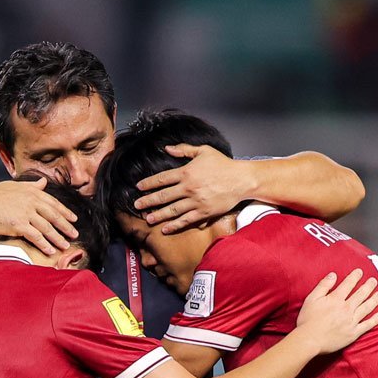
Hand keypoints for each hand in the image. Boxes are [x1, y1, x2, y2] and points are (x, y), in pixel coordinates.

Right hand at [0, 178, 78, 254]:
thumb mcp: (13, 186)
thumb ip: (31, 185)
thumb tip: (44, 182)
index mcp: (31, 191)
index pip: (53, 203)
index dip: (65, 212)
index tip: (74, 219)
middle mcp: (31, 201)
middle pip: (54, 215)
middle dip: (66, 226)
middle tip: (75, 234)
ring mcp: (25, 213)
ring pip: (47, 227)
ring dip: (57, 238)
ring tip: (65, 245)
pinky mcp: (18, 225)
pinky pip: (36, 236)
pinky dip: (44, 244)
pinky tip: (50, 250)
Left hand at [133, 144, 254, 233]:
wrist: (242, 179)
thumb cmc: (223, 164)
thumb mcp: (204, 151)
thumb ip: (184, 150)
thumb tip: (167, 149)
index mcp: (186, 172)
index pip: (162, 179)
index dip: (148, 183)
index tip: (139, 187)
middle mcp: (188, 188)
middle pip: (163, 196)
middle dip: (148, 201)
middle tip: (136, 205)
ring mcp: (196, 201)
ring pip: (172, 210)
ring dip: (158, 215)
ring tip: (148, 219)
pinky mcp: (204, 212)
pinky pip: (186, 220)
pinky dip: (175, 226)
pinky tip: (165, 229)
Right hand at [295, 269, 377, 354]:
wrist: (309, 340)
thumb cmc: (308, 320)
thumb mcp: (311, 299)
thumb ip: (323, 286)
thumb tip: (333, 275)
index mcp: (336, 299)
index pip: (348, 284)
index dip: (355, 277)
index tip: (360, 271)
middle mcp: (346, 309)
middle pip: (361, 294)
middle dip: (368, 286)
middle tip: (374, 281)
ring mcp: (351, 321)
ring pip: (366, 308)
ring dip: (374, 300)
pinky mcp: (353, 333)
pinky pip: (367, 325)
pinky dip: (374, 320)